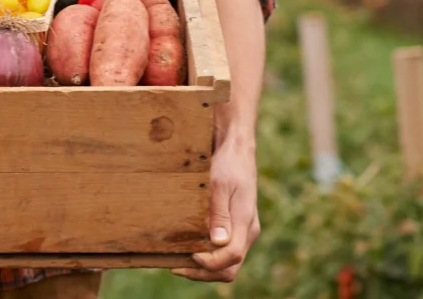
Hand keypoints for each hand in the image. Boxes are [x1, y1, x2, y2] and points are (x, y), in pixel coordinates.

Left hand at [172, 137, 259, 282]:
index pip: (231, 257)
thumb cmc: (228, 164)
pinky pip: (224, 250)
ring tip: (178, 261)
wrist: (237, 149)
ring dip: (204, 268)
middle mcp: (246, 231)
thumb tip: (218, 242)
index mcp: (245, 223)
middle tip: (175, 267)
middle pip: (229, 268)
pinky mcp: (235, 225)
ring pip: (227, 263)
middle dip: (203, 273)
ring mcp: (242, 229)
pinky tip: (188, 248)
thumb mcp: (220, 185)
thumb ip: (219, 214)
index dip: (209, 263)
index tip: (188, 256)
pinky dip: (207, 256)